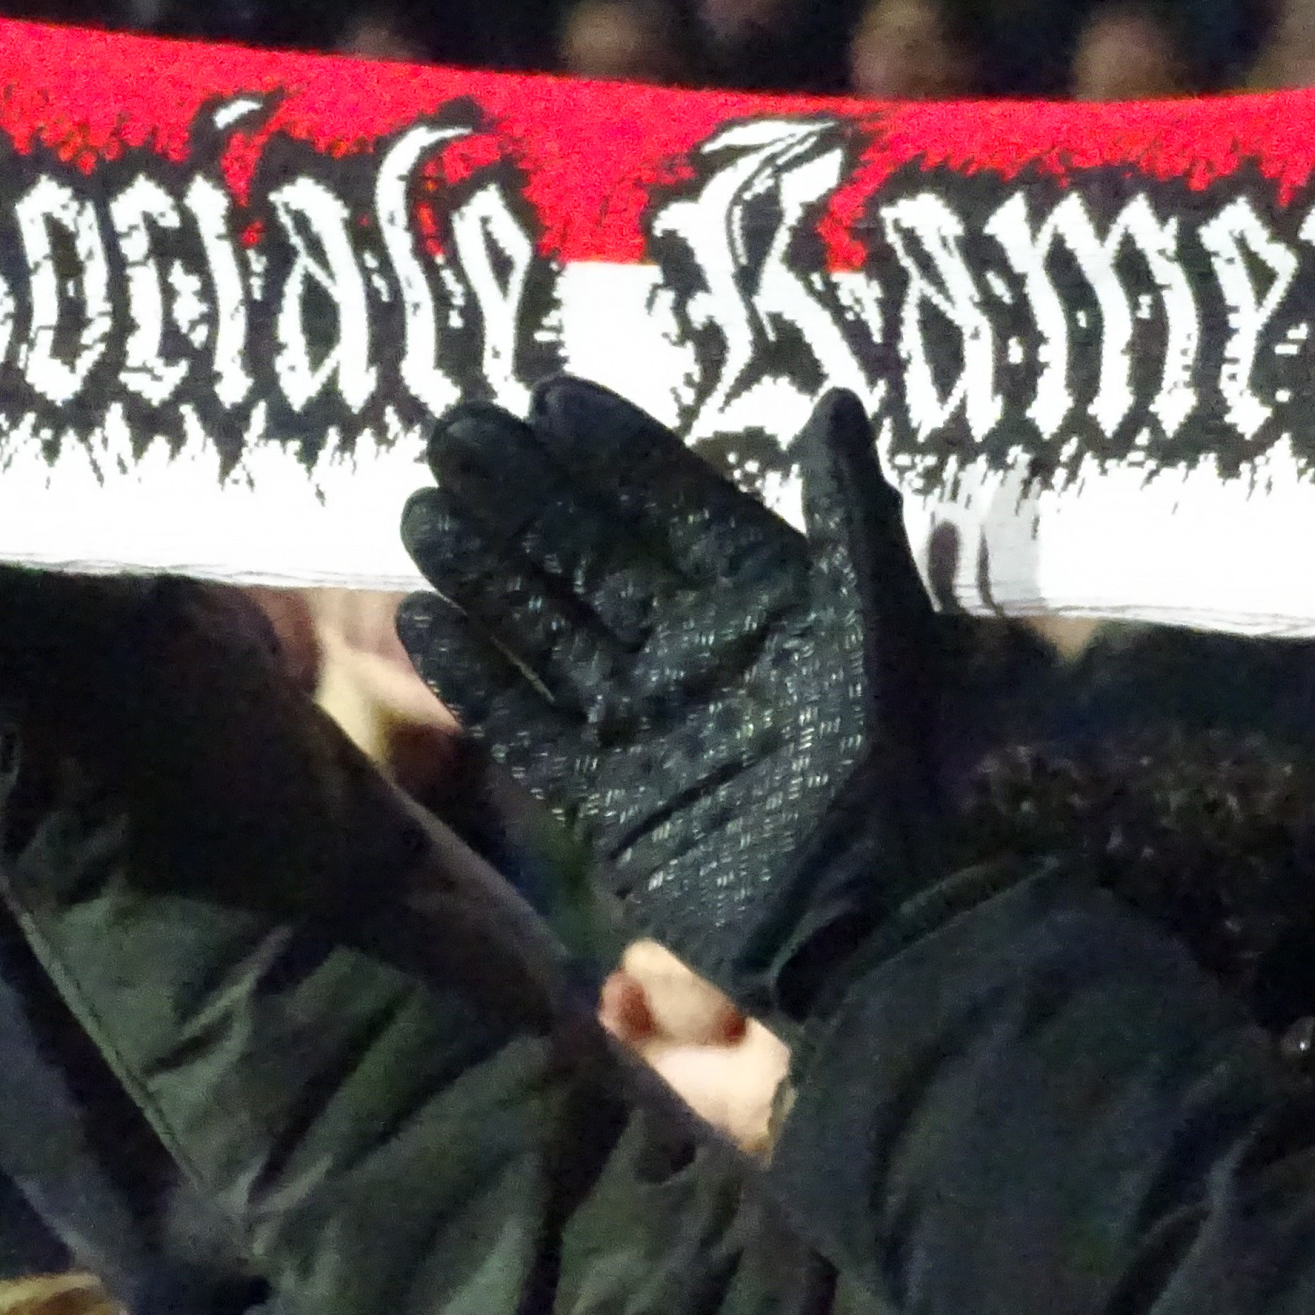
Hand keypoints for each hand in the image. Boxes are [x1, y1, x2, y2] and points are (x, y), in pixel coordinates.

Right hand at [397, 381, 948, 1030]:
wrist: (875, 919)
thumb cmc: (891, 764)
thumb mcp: (877, 622)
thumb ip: (848, 513)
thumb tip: (830, 397)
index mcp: (760, 602)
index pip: (670, 504)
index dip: (613, 451)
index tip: (550, 394)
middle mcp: (689, 651)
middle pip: (589, 556)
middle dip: (524, 494)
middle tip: (455, 431)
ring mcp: (644, 724)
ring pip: (546, 630)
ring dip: (485, 569)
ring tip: (422, 507)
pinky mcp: (609, 800)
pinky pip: (527, 728)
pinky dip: (477, 679)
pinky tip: (425, 621)